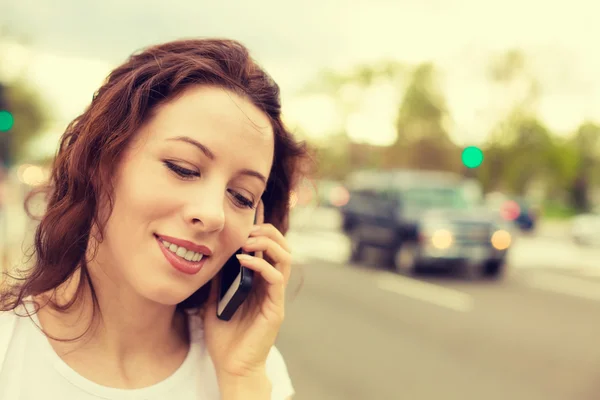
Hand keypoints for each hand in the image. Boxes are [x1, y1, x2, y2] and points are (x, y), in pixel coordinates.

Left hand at [202, 201, 291, 382]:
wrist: (231, 367)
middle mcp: (271, 286)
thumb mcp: (215, 301)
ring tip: (248, 238)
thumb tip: (211, 255)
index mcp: (260, 282)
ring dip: (268, 243)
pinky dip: (261, 264)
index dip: (264, 228)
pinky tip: (244, 259)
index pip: (268, 249)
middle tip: (249, 227)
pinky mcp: (275, 308)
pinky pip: (275, 279)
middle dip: (268, 231)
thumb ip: (219, 280)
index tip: (253, 210)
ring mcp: (275, 296)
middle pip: (282, 248)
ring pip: (284, 258)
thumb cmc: (225, 338)